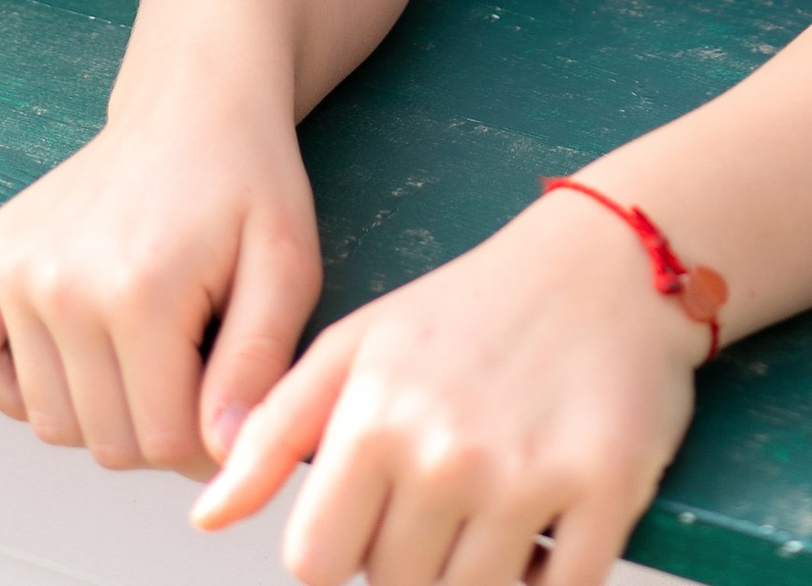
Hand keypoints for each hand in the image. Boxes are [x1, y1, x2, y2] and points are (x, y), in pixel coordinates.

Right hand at [0, 86, 321, 477]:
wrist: (191, 103)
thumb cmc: (245, 182)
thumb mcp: (287, 264)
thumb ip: (260, 365)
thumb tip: (223, 452)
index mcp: (141, 290)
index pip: (166, 443)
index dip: (211, 437)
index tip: (231, 394)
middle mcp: (62, 283)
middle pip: (106, 443)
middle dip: (159, 426)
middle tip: (191, 365)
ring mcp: (16, 269)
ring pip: (49, 422)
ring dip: (100, 409)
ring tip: (144, 347)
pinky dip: (19, 385)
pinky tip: (74, 353)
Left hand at [196, 185, 705, 585]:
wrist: (606, 258)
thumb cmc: (471, 307)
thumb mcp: (357, 345)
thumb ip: (274, 433)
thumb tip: (205, 519)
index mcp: (375, 416)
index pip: (317, 562)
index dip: (341, 551)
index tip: (374, 515)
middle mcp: (445, 450)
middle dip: (413, 557)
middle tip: (445, 490)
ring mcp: (526, 476)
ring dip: (478, 571)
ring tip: (493, 503)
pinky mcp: (606, 490)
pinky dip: (547, 579)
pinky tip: (544, 522)